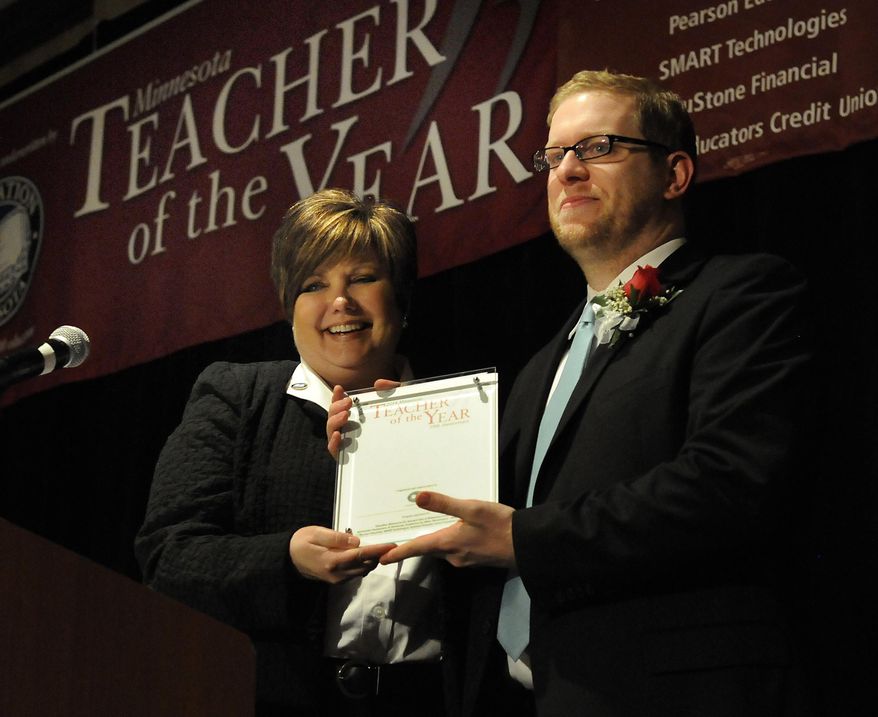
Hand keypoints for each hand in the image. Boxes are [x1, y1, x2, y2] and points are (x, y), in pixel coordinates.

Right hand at [289, 526, 395, 583]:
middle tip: (388, 544)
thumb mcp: (316, 533)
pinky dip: (364, 564)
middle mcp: (337, 574)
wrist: (288, 559)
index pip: (361, 555)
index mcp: (332, 561)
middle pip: (366, 565)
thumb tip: (356, 541)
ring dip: (372, 560)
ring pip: (362, 571)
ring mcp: (338, 579)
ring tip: (380, 548)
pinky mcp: (337, 580)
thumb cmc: (302, 542)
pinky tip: (366, 554)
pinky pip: (356, 573)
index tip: (392, 545)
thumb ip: (336, 538)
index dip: (378, 550)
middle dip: (379, 556)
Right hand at [327, 380, 401, 459]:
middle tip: (348, 402)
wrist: (396, 453)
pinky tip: (338, 435)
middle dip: (337, 406)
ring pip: (331, 430)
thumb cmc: (389, 428)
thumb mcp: (391, 406)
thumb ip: (389, 390)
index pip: (339, 404)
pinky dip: (333, 442)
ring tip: (345, 415)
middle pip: (332, 415)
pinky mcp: (344, 456)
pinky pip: (333, 449)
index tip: (340, 389)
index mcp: (351, 416)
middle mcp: (344, 427)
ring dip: (335, 421)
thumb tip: (379, 383)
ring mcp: (343, 442)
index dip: (336, 396)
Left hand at [379, 492, 515, 568]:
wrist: (526, 545)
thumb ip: (444, 504)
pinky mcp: (476, 559)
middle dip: (414, 545)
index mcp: (447, 543)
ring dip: (433, 542)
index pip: (416, 548)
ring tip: (425, 530)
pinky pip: (456, 551)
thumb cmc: (499, 524)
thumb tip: (417, 498)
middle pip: (428, 550)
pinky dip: (449, 542)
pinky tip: (455, 531)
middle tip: (400, 539)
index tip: (382, 558)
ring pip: (442, 550)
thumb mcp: (471, 509)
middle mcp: (452, 555)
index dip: (398, 552)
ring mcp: (465, 559)